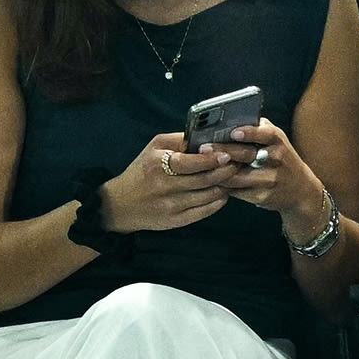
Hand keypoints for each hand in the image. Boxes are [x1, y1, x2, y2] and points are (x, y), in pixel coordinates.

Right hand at [99, 133, 237, 234]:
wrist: (121, 205)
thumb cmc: (143, 171)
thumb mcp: (154, 148)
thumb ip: (179, 140)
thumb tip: (206, 136)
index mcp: (157, 164)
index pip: (190, 162)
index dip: (211, 159)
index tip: (226, 155)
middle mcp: (164, 186)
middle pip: (203, 180)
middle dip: (225, 172)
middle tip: (238, 165)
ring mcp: (170, 206)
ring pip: (207, 196)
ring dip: (224, 187)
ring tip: (233, 178)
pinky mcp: (175, 221)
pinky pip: (204, 212)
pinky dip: (218, 202)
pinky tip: (223, 194)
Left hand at [201, 116, 332, 239]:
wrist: (301, 190)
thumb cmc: (279, 158)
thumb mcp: (275, 140)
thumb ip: (256, 128)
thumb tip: (225, 120)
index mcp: (278, 141)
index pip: (265, 133)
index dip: (249, 133)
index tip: (233, 131)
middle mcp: (278, 159)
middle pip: (247, 155)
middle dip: (224, 151)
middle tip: (204, 148)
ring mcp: (272, 179)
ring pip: (239, 176)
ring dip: (220, 171)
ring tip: (203, 165)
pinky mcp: (264, 196)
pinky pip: (239, 191)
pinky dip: (225, 186)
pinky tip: (213, 180)